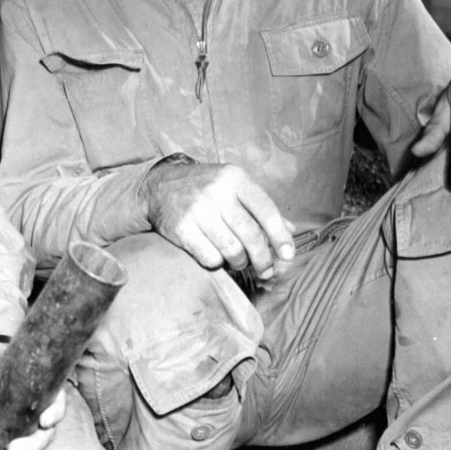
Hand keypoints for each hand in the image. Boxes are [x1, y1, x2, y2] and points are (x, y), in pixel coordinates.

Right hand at [140, 159, 295, 276]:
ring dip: (240, 263)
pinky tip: (217, 257)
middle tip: (265, 270)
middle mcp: (217, 192)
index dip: (280, 238)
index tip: (288, 256)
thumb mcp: (234, 188)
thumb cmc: (205, 189)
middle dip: (262, 259)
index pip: (266, 211)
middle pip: (251, 236)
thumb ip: (261, 208)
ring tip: (238, 262)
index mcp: (235, 178)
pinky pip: (210, 257)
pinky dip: (218, 263)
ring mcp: (197, 211)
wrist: (160, 186)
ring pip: (232, 250)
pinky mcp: (181, 229)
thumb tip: (290, 231)